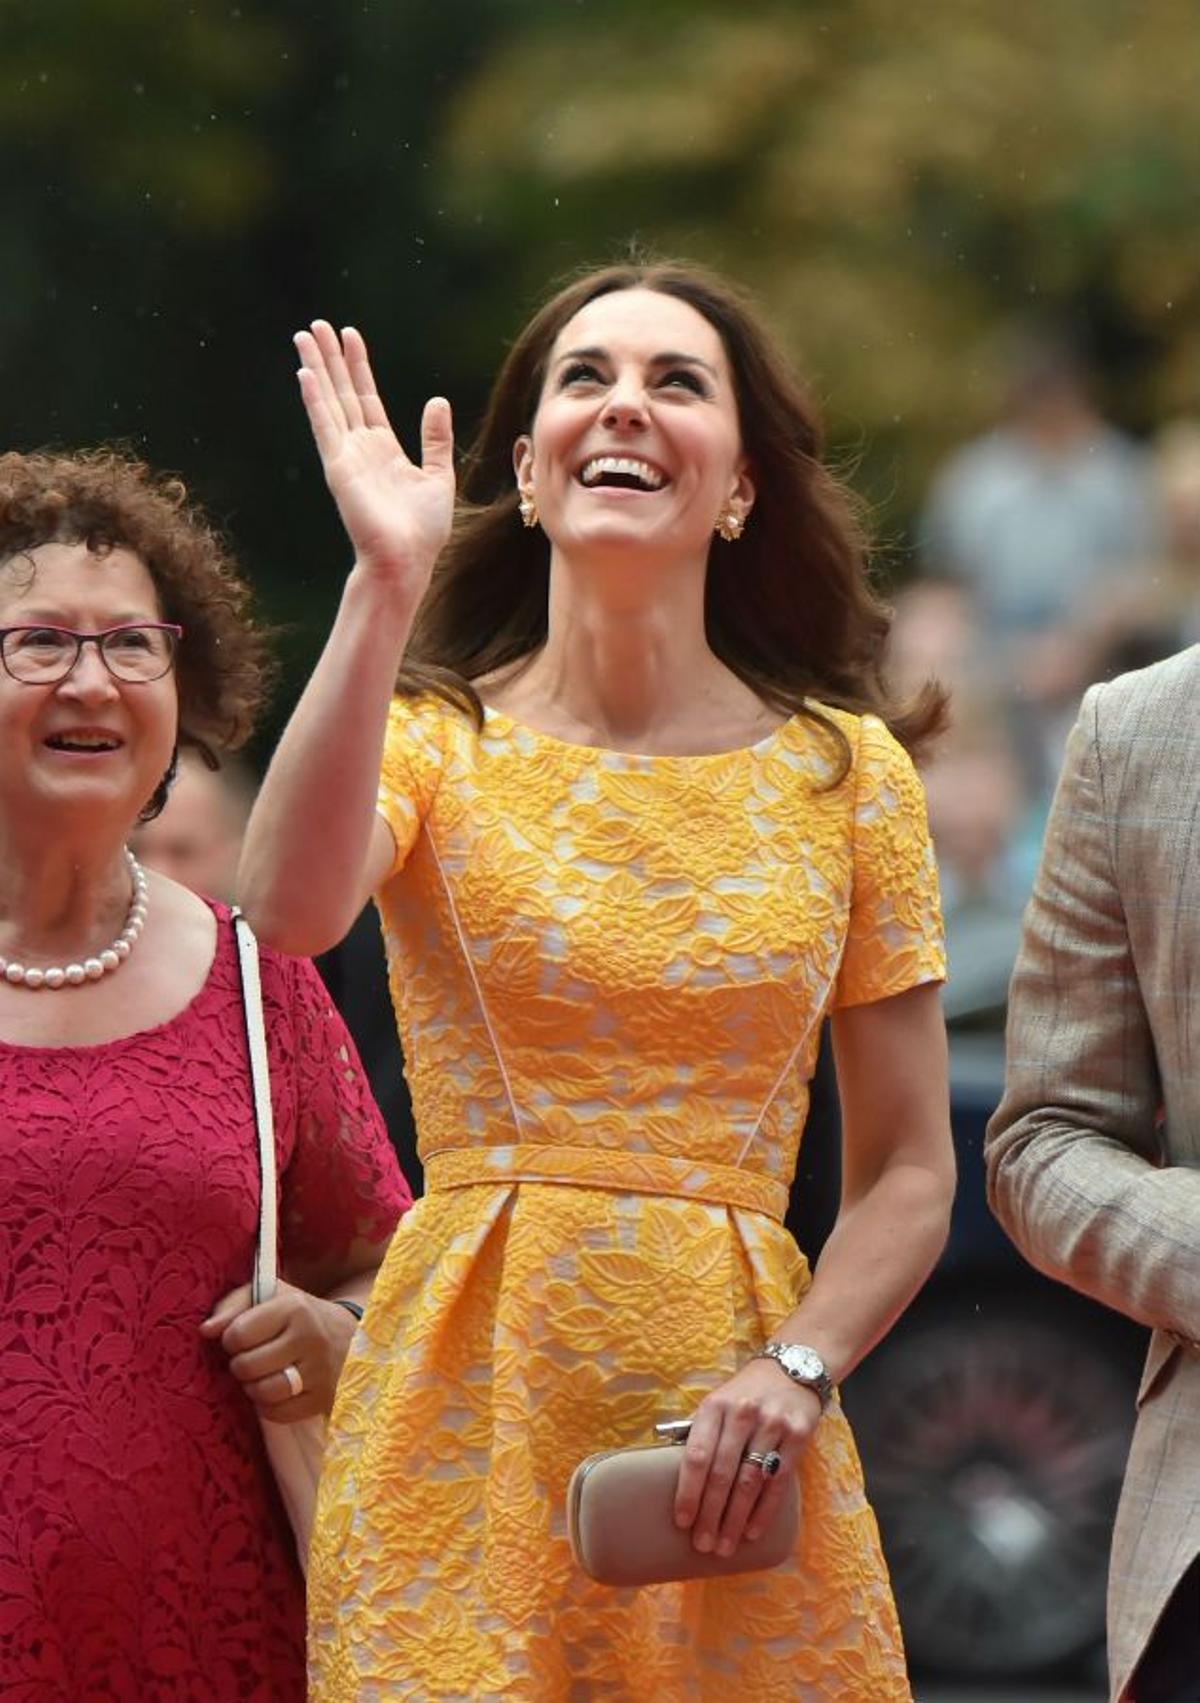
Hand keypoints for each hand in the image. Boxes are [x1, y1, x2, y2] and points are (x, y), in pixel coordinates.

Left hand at [200, 1280, 357, 1423]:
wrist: (350, 1335)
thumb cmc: (298, 1315)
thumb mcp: (270, 1296)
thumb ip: (233, 1306)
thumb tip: (205, 1330)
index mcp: (295, 1308)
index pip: (238, 1334)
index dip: (231, 1339)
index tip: (242, 1338)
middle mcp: (310, 1338)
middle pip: (248, 1366)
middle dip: (241, 1365)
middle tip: (251, 1358)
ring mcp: (320, 1371)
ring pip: (264, 1392)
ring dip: (253, 1388)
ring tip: (260, 1376)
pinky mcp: (324, 1398)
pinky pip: (279, 1413)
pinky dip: (268, 1407)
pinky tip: (275, 1392)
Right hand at [295, 320, 455, 598]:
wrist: (407, 562)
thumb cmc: (423, 531)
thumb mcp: (438, 477)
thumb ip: (435, 440)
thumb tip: (436, 401)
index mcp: (384, 449)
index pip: (366, 398)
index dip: (358, 367)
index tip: (350, 335)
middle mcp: (361, 448)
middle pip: (342, 393)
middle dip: (331, 358)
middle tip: (316, 325)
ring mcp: (346, 457)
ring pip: (329, 402)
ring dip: (317, 369)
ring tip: (304, 336)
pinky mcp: (339, 468)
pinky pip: (325, 427)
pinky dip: (315, 400)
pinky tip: (306, 374)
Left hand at [673, 1358, 820, 1556]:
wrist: (792, 1368)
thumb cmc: (744, 1394)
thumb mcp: (716, 1401)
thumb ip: (696, 1432)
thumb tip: (665, 1470)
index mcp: (714, 1406)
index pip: (696, 1455)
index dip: (688, 1491)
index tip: (682, 1522)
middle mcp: (742, 1413)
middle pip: (722, 1473)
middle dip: (711, 1514)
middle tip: (703, 1545)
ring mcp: (772, 1423)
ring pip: (750, 1481)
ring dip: (735, 1519)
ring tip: (725, 1546)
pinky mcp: (798, 1434)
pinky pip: (779, 1481)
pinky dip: (764, 1510)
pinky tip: (752, 1531)